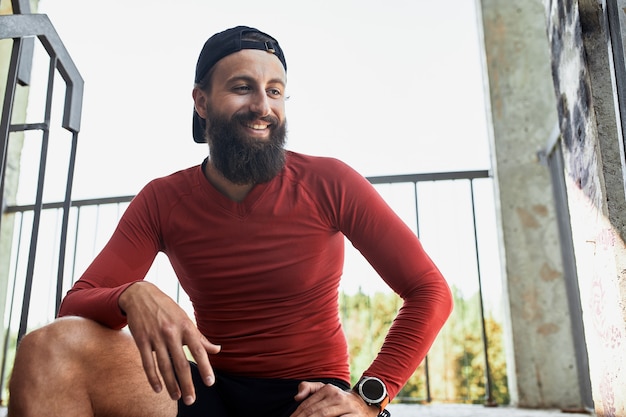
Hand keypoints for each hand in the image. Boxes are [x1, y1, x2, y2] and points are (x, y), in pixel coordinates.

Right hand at [118, 281, 220, 404]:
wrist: (141, 295)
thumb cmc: (167, 309)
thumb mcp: (185, 319)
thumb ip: (200, 337)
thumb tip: (217, 349)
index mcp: (186, 327)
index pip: (198, 350)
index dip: (205, 367)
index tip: (210, 383)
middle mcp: (171, 333)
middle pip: (181, 363)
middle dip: (187, 384)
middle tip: (191, 400)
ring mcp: (156, 337)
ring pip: (165, 366)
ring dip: (171, 384)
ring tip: (177, 397)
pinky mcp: (141, 340)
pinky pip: (148, 363)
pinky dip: (153, 378)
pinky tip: (158, 389)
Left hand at [291, 381, 379, 416]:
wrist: (365, 403)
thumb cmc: (339, 399)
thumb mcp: (325, 390)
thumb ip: (309, 388)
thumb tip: (296, 397)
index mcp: (328, 389)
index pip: (308, 404)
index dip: (297, 414)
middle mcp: (338, 397)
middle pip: (315, 412)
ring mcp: (347, 407)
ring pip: (324, 416)